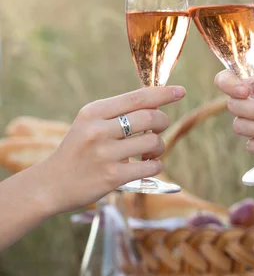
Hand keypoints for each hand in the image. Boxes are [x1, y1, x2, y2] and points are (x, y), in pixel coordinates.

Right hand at [39, 85, 184, 212]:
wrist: (51, 184)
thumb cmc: (77, 151)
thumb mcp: (88, 123)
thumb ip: (117, 113)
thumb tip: (155, 104)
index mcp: (94, 111)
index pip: (137, 97)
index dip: (163, 94)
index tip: (180, 91)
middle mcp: (98, 130)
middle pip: (150, 117)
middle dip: (163, 122)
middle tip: (158, 129)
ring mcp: (105, 154)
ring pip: (153, 142)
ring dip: (159, 147)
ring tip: (150, 152)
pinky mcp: (112, 176)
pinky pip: (150, 167)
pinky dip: (155, 165)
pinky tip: (147, 165)